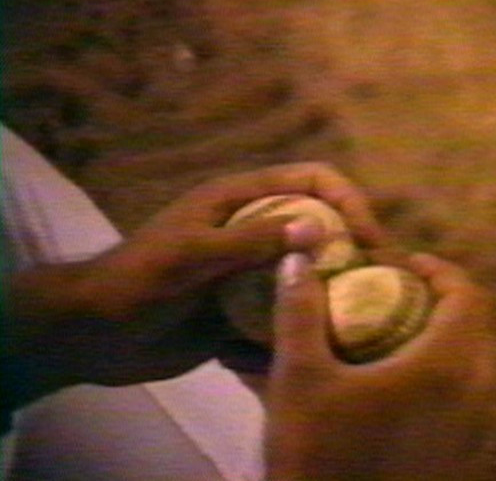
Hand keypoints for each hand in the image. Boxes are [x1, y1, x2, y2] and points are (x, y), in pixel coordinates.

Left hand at [7, 162, 388, 402]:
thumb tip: (319, 228)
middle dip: (350, 246)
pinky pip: (288, 308)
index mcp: (241, 199)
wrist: (96, 333)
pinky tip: (312, 342)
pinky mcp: (247, 307)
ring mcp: (252, 270)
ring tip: (354, 316)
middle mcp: (254, 229)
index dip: (348, 199)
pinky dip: (301, 321)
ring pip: (309, 269)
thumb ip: (251, 240)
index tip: (369, 238)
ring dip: (332, 288)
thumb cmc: (138, 281)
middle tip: (374, 282)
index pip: (311, 179)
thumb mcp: (192, 255)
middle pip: (319, 223)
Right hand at [266, 252, 495, 480]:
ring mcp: (479, 430)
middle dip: (445, 302)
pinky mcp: (470, 458)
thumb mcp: (299, 379)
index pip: (467, 296)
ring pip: (480, 365)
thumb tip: (298, 255)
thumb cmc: (320, 456)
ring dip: (449, 339)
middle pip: (478, 327)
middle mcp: (478, 393)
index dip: (439, 270)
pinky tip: (407, 386)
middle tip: (402, 294)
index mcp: (446, 366)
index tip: (405, 264)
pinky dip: (451, 376)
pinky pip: (474, 398)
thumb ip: (299, 311)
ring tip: (403, 334)